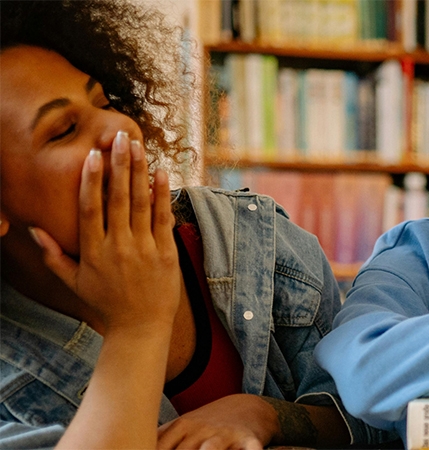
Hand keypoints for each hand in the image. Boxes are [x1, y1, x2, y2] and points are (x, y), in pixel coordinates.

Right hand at [30, 132, 179, 333]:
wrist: (140, 328)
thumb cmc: (105, 302)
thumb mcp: (73, 281)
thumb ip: (53, 255)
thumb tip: (33, 229)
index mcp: (92, 251)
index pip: (89, 208)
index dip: (90, 181)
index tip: (91, 156)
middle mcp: (118, 247)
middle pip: (117, 199)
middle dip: (119, 166)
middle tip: (118, 138)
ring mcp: (144, 249)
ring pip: (141, 203)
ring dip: (140, 172)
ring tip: (138, 147)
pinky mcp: (166, 253)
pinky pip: (164, 218)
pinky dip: (163, 195)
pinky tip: (162, 173)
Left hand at [156, 394, 277, 449]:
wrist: (248, 409)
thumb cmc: (207, 427)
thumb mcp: (181, 429)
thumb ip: (158, 439)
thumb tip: (127, 442)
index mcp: (181, 427)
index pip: (158, 446)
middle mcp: (201, 430)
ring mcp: (224, 434)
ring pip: (211, 449)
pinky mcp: (248, 440)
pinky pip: (249, 449)